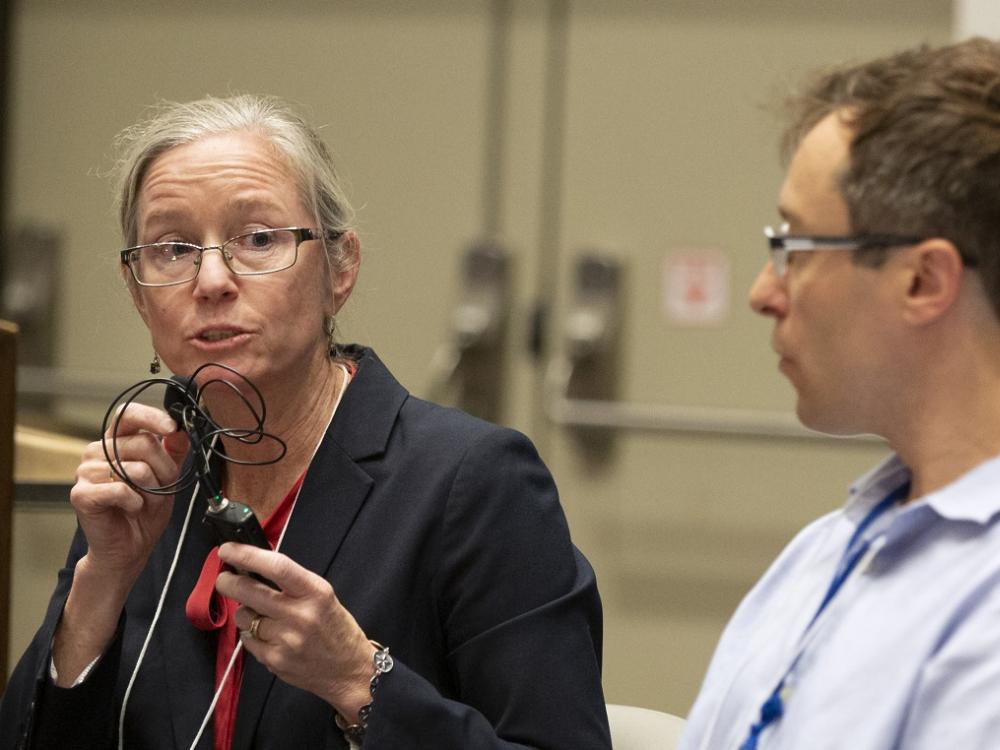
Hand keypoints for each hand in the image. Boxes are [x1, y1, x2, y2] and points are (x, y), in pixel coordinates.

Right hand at [70, 403, 188, 582]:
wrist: (129, 548)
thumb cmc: (145, 510)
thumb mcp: (168, 476)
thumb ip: (173, 451)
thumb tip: (179, 429)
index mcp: (116, 442)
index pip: (128, 414)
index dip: (151, 417)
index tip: (172, 427)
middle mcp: (97, 452)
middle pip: (143, 444)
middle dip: (164, 470)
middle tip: (161, 489)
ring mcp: (85, 472)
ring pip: (136, 468)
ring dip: (152, 490)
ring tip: (144, 502)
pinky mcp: (81, 494)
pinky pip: (121, 490)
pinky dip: (135, 503)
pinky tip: (131, 509)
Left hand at [215, 543, 376, 720]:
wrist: (350, 670)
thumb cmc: (336, 628)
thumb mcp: (323, 596)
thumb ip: (292, 583)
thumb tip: (253, 568)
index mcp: (315, 592)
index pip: (277, 567)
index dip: (247, 555)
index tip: (228, 550)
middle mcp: (300, 615)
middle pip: (249, 591)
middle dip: (229, 582)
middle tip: (224, 579)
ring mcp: (285, 640)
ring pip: (244, 616)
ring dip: (245, 612)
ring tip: (261, 615)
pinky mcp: (274, 661)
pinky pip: (247, 639)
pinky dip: (252, 634)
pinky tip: (268, 635)